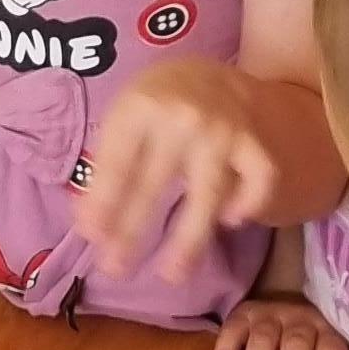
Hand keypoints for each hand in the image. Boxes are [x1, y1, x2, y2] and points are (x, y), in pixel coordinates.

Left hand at [76, 66, 279, 280]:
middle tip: (115, 269)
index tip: (91, 237)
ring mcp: (225, 131)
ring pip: (208, 193)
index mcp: (143, 105)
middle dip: (133, 231)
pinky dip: (248, 201)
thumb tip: (88, 226)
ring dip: (189, 238)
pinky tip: (230, 220)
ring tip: (173, 274)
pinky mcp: (256, 143)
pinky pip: (260, 179)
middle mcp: (185, 116)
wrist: (211, 75)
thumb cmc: (158, 104)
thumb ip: (108, 165)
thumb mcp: (125, 117)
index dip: (103, 201)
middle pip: (155, 182)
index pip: (119, 162)